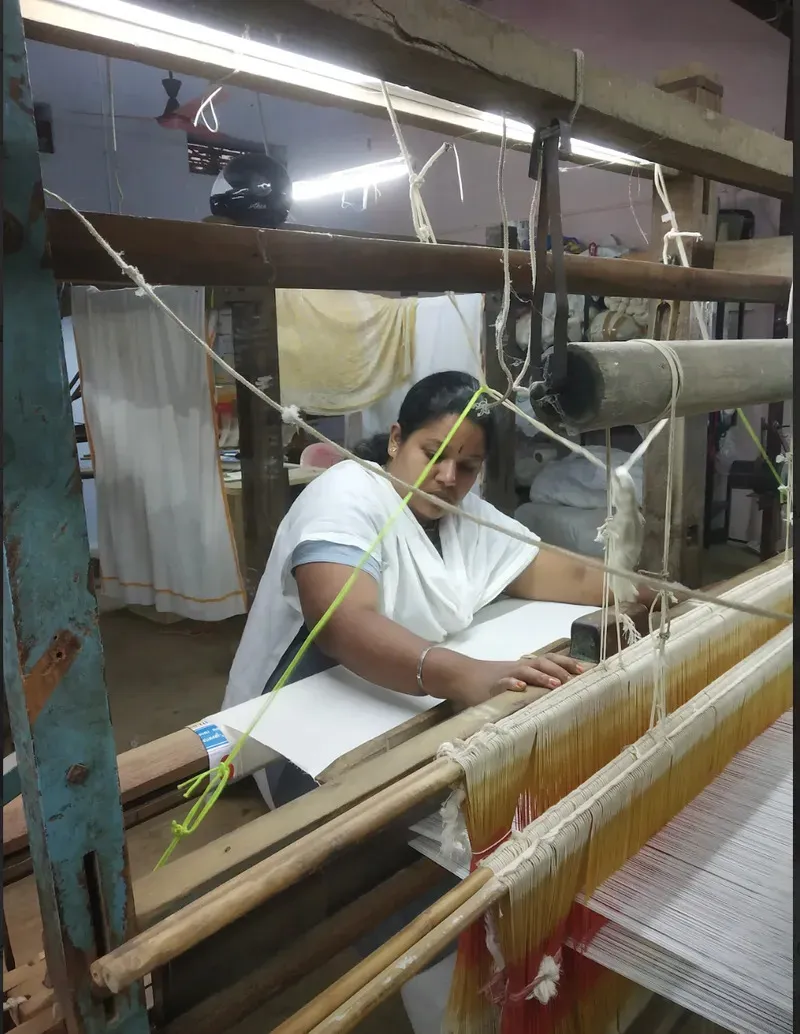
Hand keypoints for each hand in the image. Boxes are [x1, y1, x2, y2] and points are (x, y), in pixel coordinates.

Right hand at [443, 653, 585, 707]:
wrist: (463, 676)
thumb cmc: (492, 681)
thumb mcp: (516, 680)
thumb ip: (534, 684)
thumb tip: (562, 691)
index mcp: (527, 666)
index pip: (550, 660)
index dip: (567, 663)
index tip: (585, 671)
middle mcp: (519, 667)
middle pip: (543, 663)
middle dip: (560, 670)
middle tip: (575, 680)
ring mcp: (505, 675)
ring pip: (526, 671)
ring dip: (542, 677)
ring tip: (556, 685)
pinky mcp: (491, 686)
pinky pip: (502, 683)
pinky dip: (511, 684)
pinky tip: (520, 688)